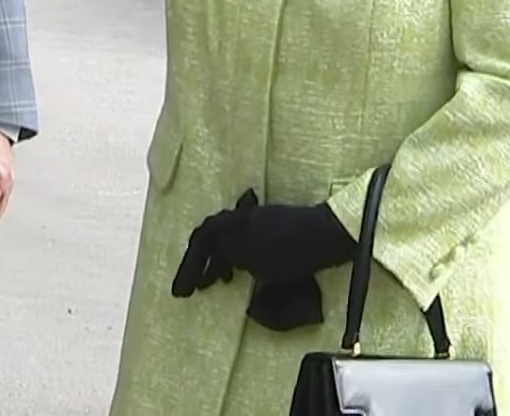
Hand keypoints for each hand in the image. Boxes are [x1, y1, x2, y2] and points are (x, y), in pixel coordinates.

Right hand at [171, 190, 354, 296]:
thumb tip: (224, 264)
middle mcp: (242, 217)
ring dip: (217, 257)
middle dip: (198, 259)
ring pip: (226, 235)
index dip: (189, 268)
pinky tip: (241, 269)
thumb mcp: (260, 266)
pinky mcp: (273, 224)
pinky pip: (241, 237)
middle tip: (194, 281)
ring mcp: (258, 218)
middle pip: (209, 234)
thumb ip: (236, 262)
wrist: (327, 235)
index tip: (182, 292)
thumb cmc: (294, 254)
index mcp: (234, 226)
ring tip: (217, 280)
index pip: (201, 243)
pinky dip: (234, 254)